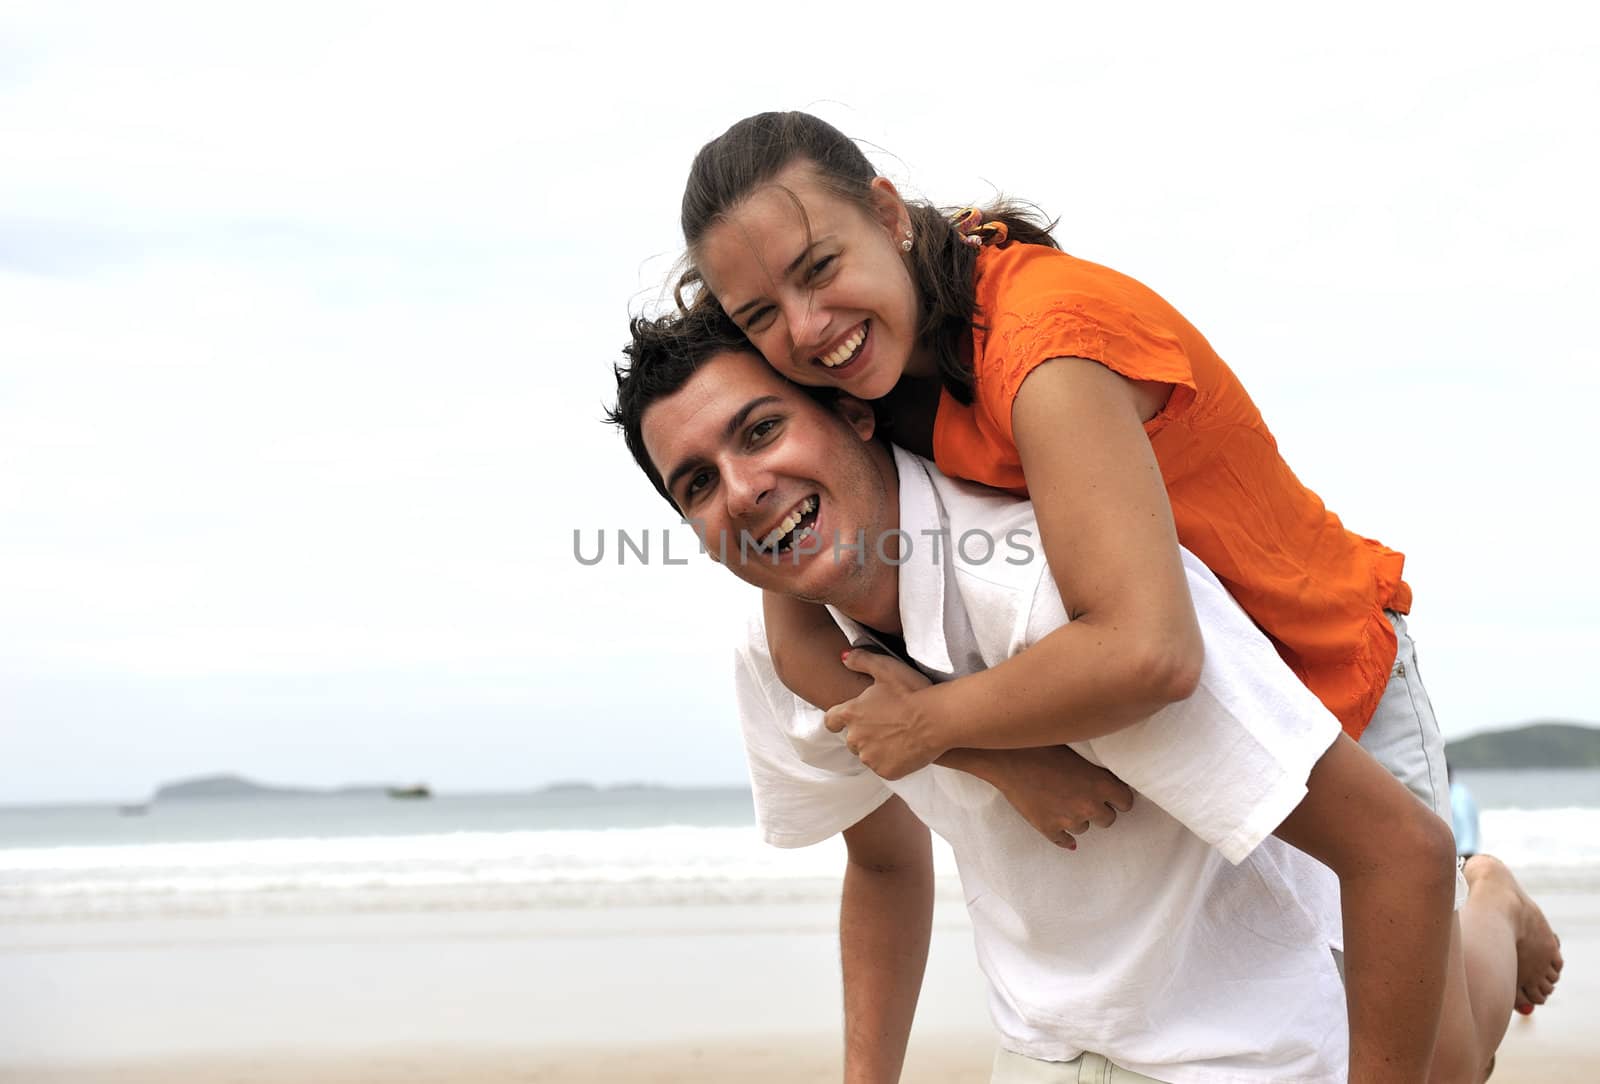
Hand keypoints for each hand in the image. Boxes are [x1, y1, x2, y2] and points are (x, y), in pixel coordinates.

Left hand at [824, 649, 938, 779]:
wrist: (937, 719)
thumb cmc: (912, 692)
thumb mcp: (886, 668)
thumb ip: (861, 660)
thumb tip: (844, 658)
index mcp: (851, 713)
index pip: (831, 720)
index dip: (838, 720)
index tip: (846, 720)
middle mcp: (855, 738)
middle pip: (852, 739)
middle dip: (865, 733)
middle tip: (886, 725)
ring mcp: (870, 757)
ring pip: (868, 755)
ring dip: (878, 748)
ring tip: (899, 736)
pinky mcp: (885, 771)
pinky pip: (884, 768)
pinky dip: (892, 761)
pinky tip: (906, 749)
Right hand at [977, 746, 1133, 848]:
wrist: (1007, 756)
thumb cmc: (1042, 744)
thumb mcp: (1076, 750)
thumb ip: (1094, 769)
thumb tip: (1105, 779)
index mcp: (1100, 784)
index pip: (1126, 802)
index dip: (1118, 798)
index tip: (1110, 794)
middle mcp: (1089, 805)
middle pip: (1108, 820)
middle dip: (1099, 809)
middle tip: (1085, 797)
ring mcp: (1068, 820)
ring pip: (1084, 828)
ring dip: (1077, 818)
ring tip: (1062, 800)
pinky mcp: (1048, 828)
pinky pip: (1064, 841)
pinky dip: (1063, 837)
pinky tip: (1060, 828)